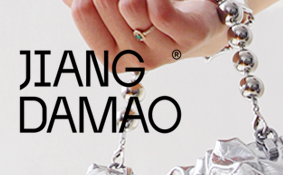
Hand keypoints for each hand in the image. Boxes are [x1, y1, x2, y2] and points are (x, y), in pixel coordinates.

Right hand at [62, 0, 232, 69]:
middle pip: (104, 4)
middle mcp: (136, 59)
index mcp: (112, 54)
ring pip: (131, 8)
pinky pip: (159, 13)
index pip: (82, 12)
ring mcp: (163, 53)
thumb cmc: (153, 10)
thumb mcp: (114, 8)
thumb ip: (84, 1)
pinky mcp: (188, 39)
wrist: (200, 19)